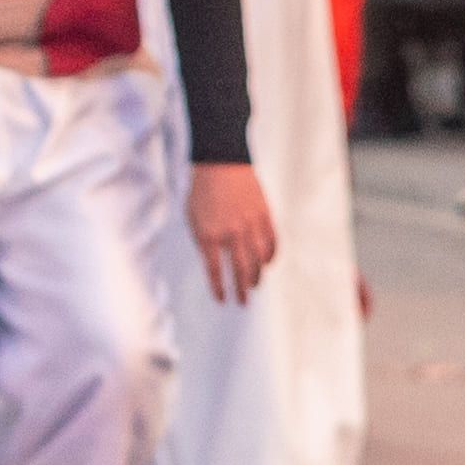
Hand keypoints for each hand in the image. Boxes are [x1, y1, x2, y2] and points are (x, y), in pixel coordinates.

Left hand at [188, 159, 280, 303]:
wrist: (221, 162)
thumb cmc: (202, 191)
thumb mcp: (193, 218)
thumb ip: (203, 241)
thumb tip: (215, 261)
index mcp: (209, 235)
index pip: (216, 270)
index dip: (219, 288)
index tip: (222, 300)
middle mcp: (231, 233)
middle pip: (240, 270)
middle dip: (242, 289)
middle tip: (243, 301)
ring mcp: (249, 224)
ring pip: (258, 259)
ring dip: (257, 275)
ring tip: (255, 284)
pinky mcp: (264, 215)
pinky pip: (271, 241)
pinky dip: (270, 255)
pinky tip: (267, 263)